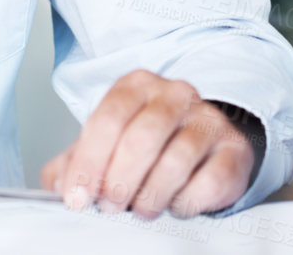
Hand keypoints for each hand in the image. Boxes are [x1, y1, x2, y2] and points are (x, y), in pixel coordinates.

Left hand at [40, 70, 257, 218]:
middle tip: (112, 205)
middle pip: (141, 138)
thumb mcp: (104, 148)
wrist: (202, 148)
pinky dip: (184, 203)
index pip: (108, 118)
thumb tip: (59, 186)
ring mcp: (208, 119)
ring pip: (175, 161)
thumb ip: (72, 165)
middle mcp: (175, 93)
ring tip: (142, 207)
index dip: (89, 162)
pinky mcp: (233, 149)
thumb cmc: (146, 148)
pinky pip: (206, 183)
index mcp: (137, 85)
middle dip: (119, 181)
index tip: (77, 197)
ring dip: (150, 196)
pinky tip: (174, 203)